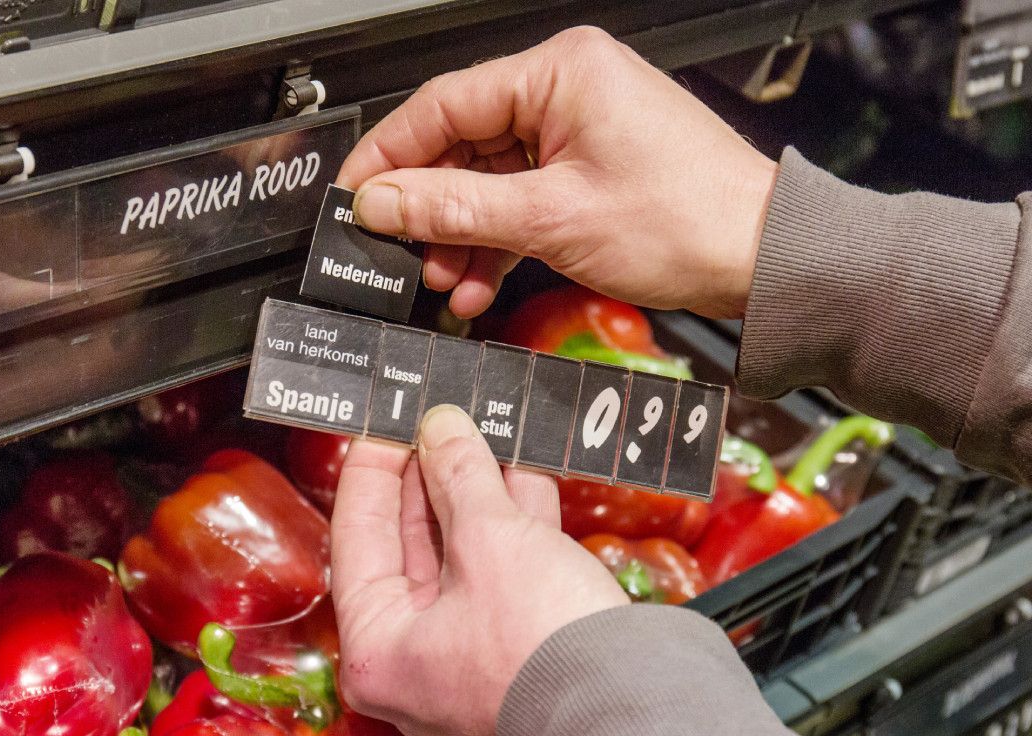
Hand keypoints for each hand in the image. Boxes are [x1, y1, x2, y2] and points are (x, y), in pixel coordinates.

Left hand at [330, 405, 628, 735]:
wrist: (633, 709)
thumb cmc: (543, 649)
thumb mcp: (490, 539)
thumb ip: (458, 474)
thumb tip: (440, 428)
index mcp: (378, 649)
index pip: (358, 536)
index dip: (373, 471)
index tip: (387, 424)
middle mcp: (416, 657)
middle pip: (411, 542)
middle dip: (432, 475)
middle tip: (437, 422)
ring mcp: (470, 651)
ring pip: (464, 551)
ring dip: (477, 489)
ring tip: (481, 431)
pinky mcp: (518, 642)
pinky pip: (504, 567)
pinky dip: (514, 519)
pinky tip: (523, 469)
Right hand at [337, 25, 777, 319]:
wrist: (760, 259)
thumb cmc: (689, 221)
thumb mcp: (551, 219)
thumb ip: (455, 208)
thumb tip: (383, 202)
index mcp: (559, 73)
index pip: (442, 104)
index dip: (390, 157)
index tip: (356, 197)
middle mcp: (566, 91)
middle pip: (461, 146)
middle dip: (430, 209)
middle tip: (398, 250)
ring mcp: (577, 132)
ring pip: (488, 181)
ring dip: (461, 235)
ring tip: (442, 278)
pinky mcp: (587, 171)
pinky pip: (520, 201)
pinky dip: (496, 241)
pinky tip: (475, 281)